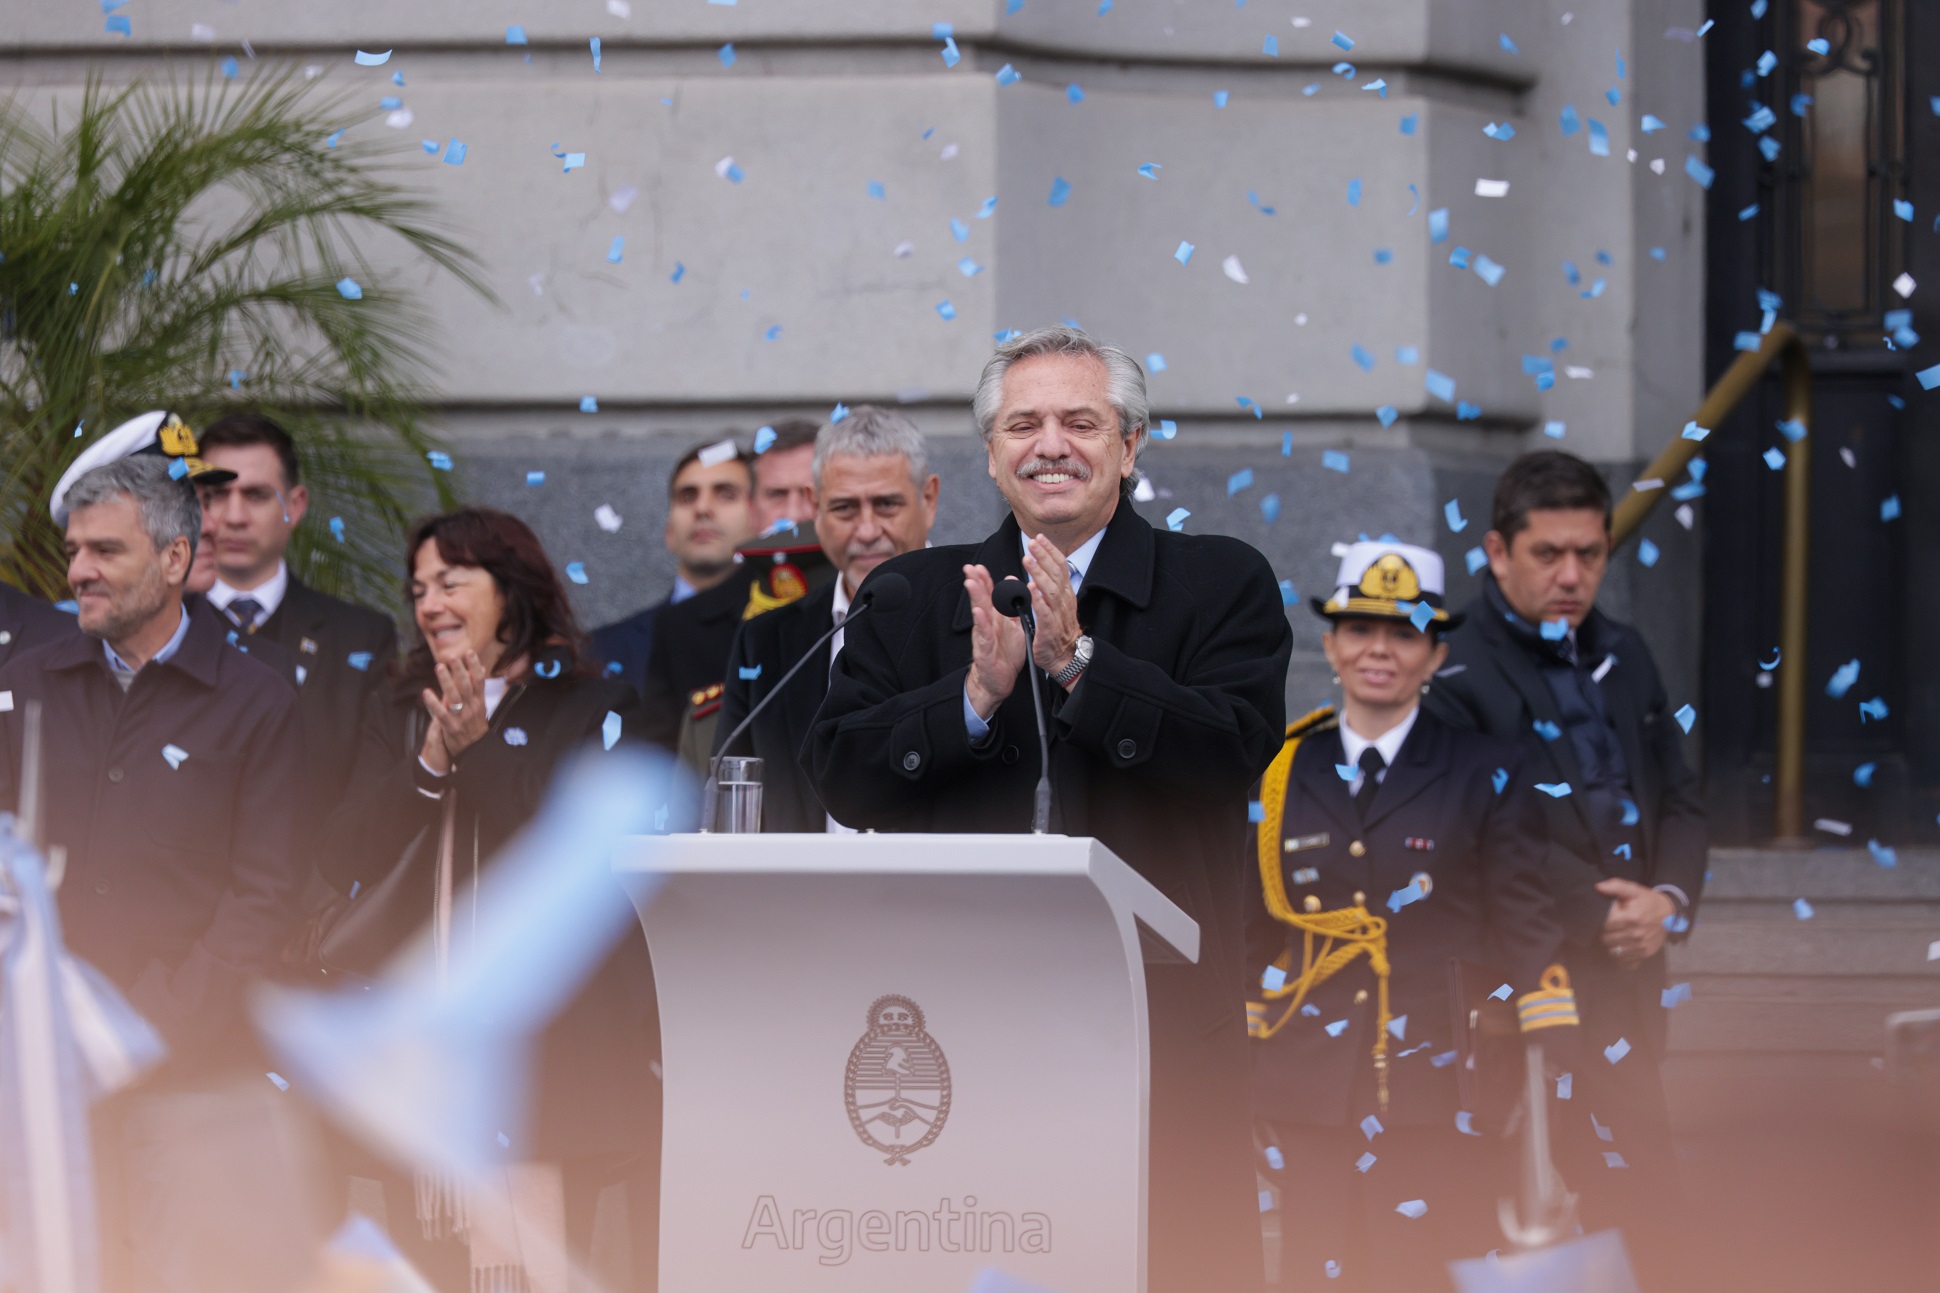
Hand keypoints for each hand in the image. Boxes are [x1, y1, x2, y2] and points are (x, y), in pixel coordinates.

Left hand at [419, 650, 490, 772]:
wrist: (474, 749)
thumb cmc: (475, 724)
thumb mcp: (480, 706)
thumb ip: (478, 687)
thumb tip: (481, 668)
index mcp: (480, 702)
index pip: (479, 681)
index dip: (474, 666)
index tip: (469, 653)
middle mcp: (472, 708)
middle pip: (466, 686)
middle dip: (459, 671)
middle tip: (452, 657)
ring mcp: (462, 718)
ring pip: (454, 697)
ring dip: (446, 681)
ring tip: (439, 667)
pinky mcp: (451, 726)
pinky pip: (441, 713)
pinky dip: (433, 703)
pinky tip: (426, 692)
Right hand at [963, 563, 1027, 719]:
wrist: (999, 680)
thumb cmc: (1005, 654)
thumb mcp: (1013, 626)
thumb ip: (1012, 606)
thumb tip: (1011, 584)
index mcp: (996, 618)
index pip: (989, 595)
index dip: (984, 580)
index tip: (979, 566)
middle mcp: (988, 625)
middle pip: (981, 600)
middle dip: (976, 583)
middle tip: (970, 568)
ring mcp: (985, 637)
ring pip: (979, 614)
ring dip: (976, 599)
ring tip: (971, 584)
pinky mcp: (985, 651)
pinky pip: (984, 636)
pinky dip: (982, 624)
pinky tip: (979, 614)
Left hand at [1022, 534, 1082, 685]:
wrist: (1066, 656)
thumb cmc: (1058, 630)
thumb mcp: (1055, 604)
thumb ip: (1044, 586)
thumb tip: (1029, 569)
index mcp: (1065, 594)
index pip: (1060, 567)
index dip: (1050, 551)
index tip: (1039, 537)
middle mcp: (1064, 601)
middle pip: (1055, 574)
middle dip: (1043, 557)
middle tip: (1032, 543)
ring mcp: (1058, 615)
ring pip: (1050, 590)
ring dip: (1039, 573)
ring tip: (1028, 559)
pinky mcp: (1050, 629)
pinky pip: (1044, 612)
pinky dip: (1038, 599)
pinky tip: (1030, 588)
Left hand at [1596, 877, 1675, 966]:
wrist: (1670, 913)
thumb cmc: (1648, 901)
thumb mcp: (1633, 890)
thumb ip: (1615, 886)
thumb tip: (1598, 887)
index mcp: (1632, 917)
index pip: (1605, 925)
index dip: (1603, 921)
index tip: (1608, 917)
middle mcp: (1636, 934)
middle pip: (1607, 940)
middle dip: (1606, 933)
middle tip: (1611, 927)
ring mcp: (1641, 946)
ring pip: (1614, 951)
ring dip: (1612, 945)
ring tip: (1616, 936)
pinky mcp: (1646, 954)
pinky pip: (1626, 961)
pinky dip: (1621, 956)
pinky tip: (1623, 946)